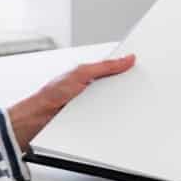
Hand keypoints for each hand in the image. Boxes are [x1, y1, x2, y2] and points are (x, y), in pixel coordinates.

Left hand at [6, 54, 135, 151]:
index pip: (115, 69)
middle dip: (128, 88)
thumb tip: (126, 58)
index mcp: (90, 74)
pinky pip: (109, 120)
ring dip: (121, 106)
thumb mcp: (80, 74)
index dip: (128, 68)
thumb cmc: (51, 94)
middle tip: (139, 86)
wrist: (37, 119)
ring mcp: (93, 106)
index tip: (142, 65)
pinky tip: (116, 118)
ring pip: (116, 106)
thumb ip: (104, 66)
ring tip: (127, 104)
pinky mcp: (93, 122)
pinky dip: (114, 119)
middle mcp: (93, 90)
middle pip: (118, 87)